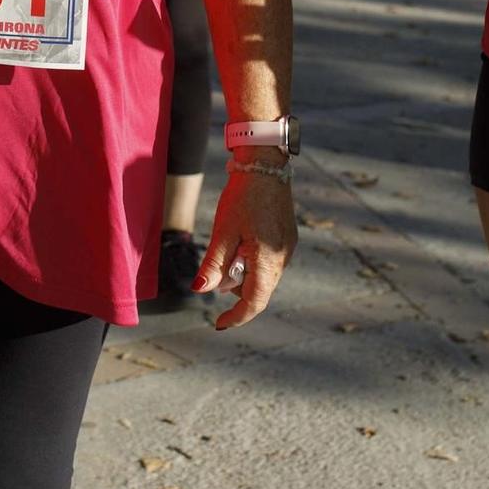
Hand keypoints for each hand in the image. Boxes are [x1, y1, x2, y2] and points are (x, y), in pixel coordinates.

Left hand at [192, 160, 296, 330]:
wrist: (264, 164)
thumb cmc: (242, 196)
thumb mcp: (222, 231)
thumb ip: (213, 265)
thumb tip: (200, 291)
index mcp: (268, 260)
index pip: (254, 302)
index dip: (236, 317)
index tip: (219, 324)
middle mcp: (283, 258)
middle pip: (259, 290)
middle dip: (235, 289)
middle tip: (216, 272)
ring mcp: (288, 248)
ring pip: (263, 275)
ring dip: (243, 274)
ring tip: (228, 247)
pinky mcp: (287, 237)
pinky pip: (269, 261)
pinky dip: (252, 261)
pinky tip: (240, 242)